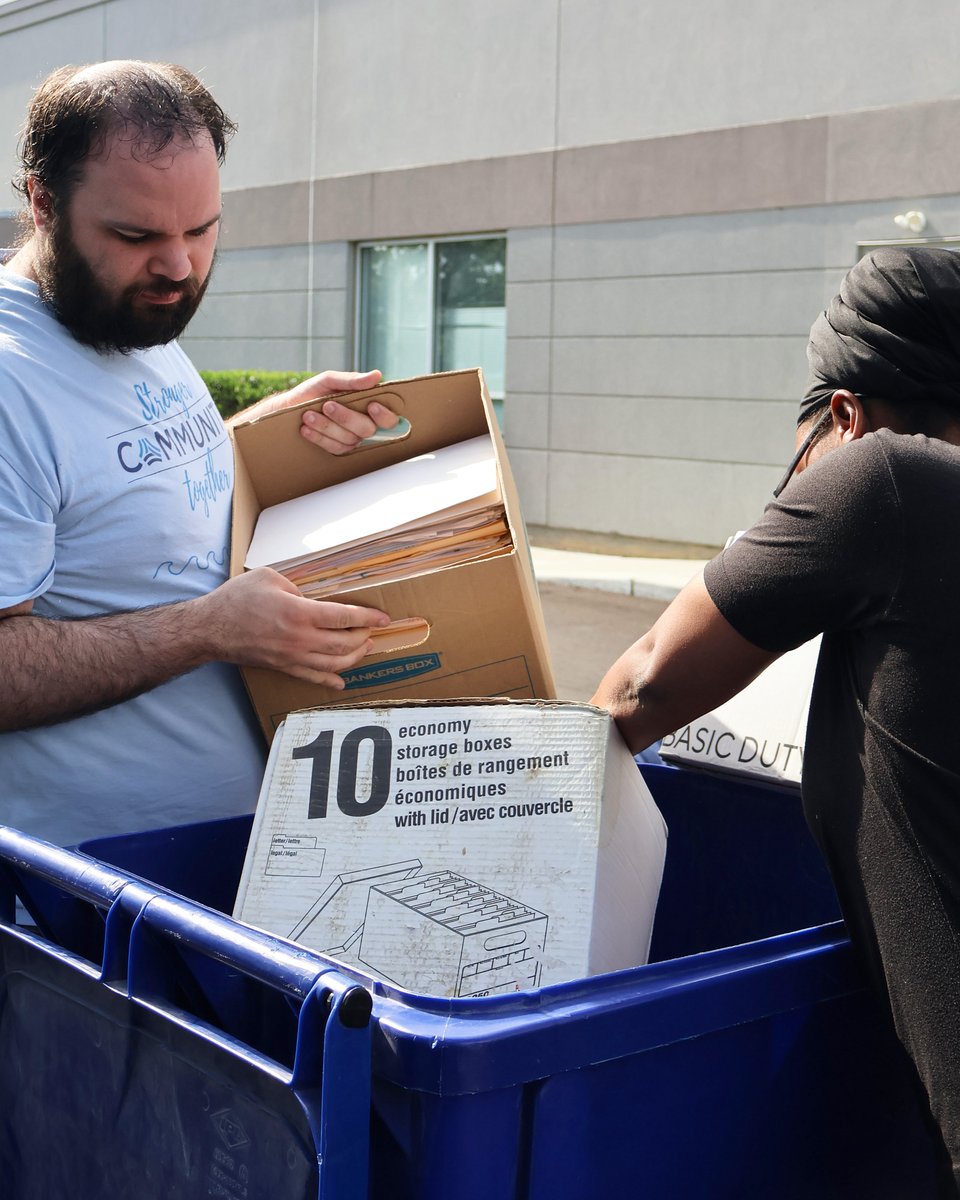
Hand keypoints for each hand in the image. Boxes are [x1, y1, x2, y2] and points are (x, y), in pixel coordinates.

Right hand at [198, 568, 391, 688]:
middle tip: (373, 631)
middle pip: (344, 643)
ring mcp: (292, 657)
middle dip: (364, 637)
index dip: (368, 618)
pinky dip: (330, 680)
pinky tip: (342, 681)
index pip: (344, 617)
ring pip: (334, 663)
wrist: (210, 629)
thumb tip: (313, 599)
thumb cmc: (237, 599)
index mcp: (299, 613)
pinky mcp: (283, 667)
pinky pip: (312, 677)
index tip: (383, 618)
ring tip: (364, 648)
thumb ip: (298, 587)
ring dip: (354, 657)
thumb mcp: (270, 578)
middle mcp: (300, 639)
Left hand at [252, 367, 400, 454]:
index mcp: (368, 406)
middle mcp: (364, 424)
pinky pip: (334, 448)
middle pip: (367, 429)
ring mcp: (352, 438)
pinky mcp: (338, 448)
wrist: (289, 408)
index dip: (384, 415)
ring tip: (308, 415)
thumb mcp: (329, 380)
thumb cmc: (313, 392)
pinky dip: (319, 437)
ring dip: (327, 427)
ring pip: (348, 440)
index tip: (372, 406)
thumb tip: (376, 376)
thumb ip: (352, 380)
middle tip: (327, 405)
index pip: (389, 418)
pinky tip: (306, 429)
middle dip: (346, 418)